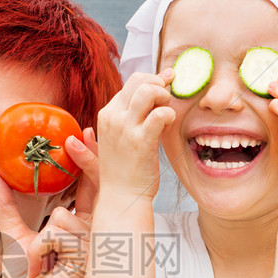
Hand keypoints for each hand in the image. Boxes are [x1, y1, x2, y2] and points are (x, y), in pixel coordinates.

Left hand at [0, 138, 97, 277]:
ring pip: (65, 217)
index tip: (85, 132)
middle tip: (82, 135)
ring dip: (44, 239)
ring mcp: (93, 248)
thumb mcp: (14, 234)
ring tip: (45, 261)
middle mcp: (93, 234)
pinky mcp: (88, 260)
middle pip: (96, 191)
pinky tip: (49, 268)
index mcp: (81, 226)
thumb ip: (7, 205)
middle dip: (88, 161)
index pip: (91, 188)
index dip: (89, 160)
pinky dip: (44, 249)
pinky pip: (60, 234)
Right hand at [95, 70, 175, 198]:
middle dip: (159, 85)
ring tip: (167, 112)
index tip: (166, 86)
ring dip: (164, 97)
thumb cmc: (126, 169)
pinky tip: (168, 125)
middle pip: (139, 80)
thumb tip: (155, 87)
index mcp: (107, 114)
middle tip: (166, 101)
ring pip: (148, 90)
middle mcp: (113, 117)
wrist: (122, 198)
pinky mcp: (141, 141)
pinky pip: (160, 114)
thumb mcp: (121, 136)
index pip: (131, 83)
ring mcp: (125, 128)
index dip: (152, 82)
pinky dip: (169, 115)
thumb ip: (133, 113)